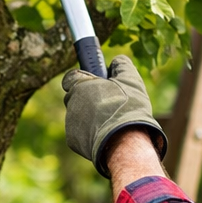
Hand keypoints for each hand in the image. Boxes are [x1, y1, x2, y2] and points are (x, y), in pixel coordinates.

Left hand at [63, 55, 166, 177]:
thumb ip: (122, 66)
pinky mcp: (72, 140)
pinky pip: (79, 133)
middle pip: (74, 97)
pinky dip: (89, 132)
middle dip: (87, 98)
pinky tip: (105, 134)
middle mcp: (71, 103)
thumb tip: (116, 60)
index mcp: (81, 86)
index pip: (71, 76)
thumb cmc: (127, 108)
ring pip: (77, 115)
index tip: (94, 81)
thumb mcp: (131, 80)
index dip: (82, 78)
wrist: (124, 141)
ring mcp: (70, 123)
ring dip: (89, 116)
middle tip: (107, 103)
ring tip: (109, 121)